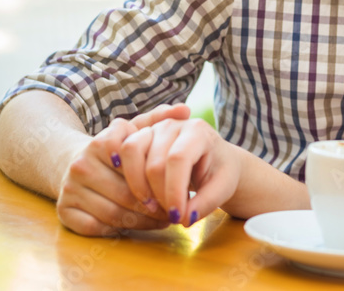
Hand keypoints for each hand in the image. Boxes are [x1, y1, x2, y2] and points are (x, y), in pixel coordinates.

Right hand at [56, 103, 190, 235]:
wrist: (82, 165)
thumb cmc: (120, 152)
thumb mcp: (137, 131)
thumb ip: (160, 119)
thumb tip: (185, 109)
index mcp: (100, 142)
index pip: (132, 164)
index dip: (156, 179)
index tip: (173, 185)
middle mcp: (81, 163)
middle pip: (126, 194)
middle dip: (155, 206)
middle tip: (174, 211)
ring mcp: (69, 188)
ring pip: (113, 213)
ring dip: (142, 222)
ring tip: (162, 220)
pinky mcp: (63, 210)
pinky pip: (95, 227)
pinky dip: (119, 231)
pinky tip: (136, 227)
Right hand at [119, 117, 241, 227]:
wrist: (212, 157)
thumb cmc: (218, 171)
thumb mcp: (222, 187)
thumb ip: (206, 203)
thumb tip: (185, 218)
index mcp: (197, 131)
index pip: (178, 159)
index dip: (174, 191)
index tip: (178, 217)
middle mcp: (171, 124)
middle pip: (153, 162)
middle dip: (158, 196)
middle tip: (169, 216)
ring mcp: (151, 128)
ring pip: (130, 153)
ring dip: (137, 187)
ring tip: (153, 207)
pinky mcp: (137, 137)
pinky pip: (120, 154)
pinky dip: (126, 178)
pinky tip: (140, 197)